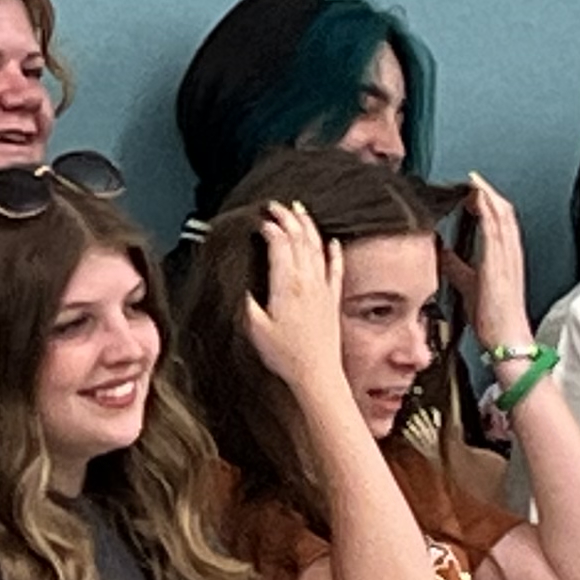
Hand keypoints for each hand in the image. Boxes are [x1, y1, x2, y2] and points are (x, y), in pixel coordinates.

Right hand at [236, 206, 353, 410]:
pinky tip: (333, 242)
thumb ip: (248, 303)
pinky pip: (336, 268)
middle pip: (299, 239)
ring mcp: (322, 289)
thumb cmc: (286, 355)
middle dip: (288, 218)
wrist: (317, 373)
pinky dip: (334, 252)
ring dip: (308, 226)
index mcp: (287, 285)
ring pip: (317, 248)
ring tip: (300, 211)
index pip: (280, 245)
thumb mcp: (255, 329)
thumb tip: (243, 286)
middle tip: (277, 206)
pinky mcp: (333, 299)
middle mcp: (307, 282)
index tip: (261, 220)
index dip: (270, 228)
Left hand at [457, 176, 536, 357]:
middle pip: (504, 212)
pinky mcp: (499, 263)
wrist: (505, 338)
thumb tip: (441, 251)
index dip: (488, 202)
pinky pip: (496, 229)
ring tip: (474, 180)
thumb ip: (456, 265)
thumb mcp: (468, 284)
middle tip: (472, 178)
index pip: (500, 221)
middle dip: (488, 192)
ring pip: (502, 216)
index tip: (474, 189)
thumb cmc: (492, 317)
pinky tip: (478, 198)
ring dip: (488, 195)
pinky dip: (488, 210)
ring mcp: (507, 258)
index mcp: (504, 259)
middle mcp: (509, 254)